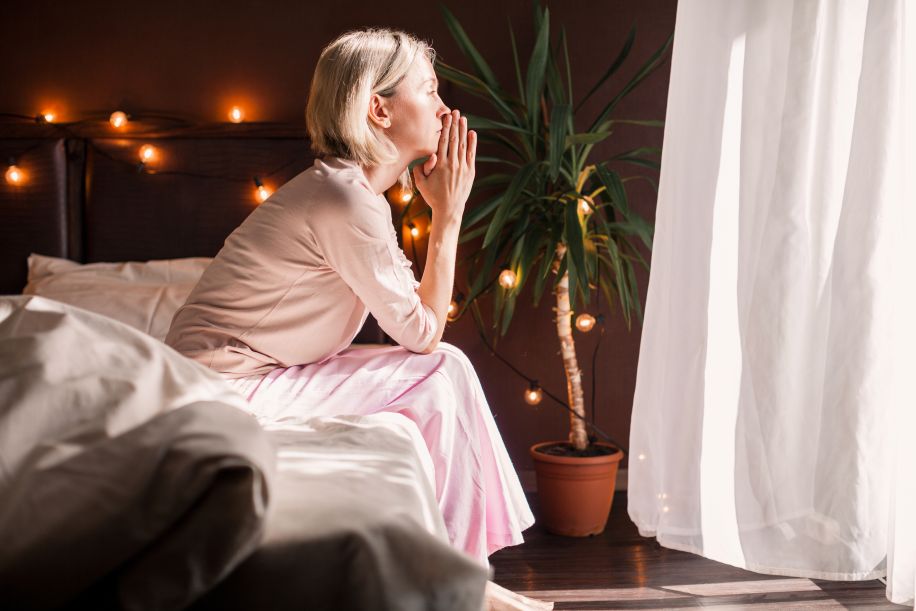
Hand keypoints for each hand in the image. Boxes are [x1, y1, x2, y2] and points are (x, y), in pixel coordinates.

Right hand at [412, 109, 476, 223]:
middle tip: (455, 112)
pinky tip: (472, 133)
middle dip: (455, 124)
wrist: (449, 209)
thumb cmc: (433, 196)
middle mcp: (452, 165)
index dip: (445, 127)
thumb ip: (420, 169)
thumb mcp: (420, 184)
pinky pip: (471, 154)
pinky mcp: (470, 172)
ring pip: (463, 145)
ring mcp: (462, 168)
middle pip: (454, 139)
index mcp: (439, 166)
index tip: (446, 117)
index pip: (442, 142)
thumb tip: (427, 156)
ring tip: (463, 118)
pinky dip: (472, 143)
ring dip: (463, 130)